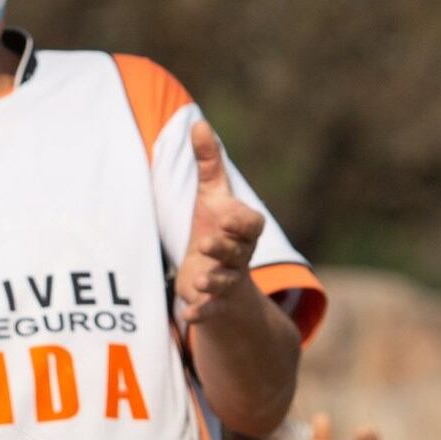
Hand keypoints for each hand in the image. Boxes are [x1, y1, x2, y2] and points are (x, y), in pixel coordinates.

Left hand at [174, 120, 265, 325]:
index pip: (250, 224)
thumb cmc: (216, 231)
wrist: (215, 276)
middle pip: (238, 252)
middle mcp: (240, 256)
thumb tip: (198, 124)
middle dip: (224, 249)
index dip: (240, 222)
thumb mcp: (211, 197)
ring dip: (214, 281)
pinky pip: (212, 309)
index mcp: (244, 230)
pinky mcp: (214, 303)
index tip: (225, 216)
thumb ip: (208, 164)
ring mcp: (228, 281)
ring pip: (226, 282)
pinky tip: (189, 314)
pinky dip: (203, 312)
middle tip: (208, 243)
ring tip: (199, 281)